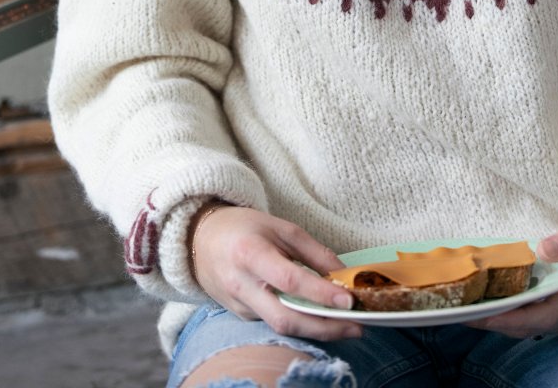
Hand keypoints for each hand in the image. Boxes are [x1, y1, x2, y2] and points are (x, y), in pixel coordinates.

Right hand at [189, 205, 362, 340]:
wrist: (201, 239)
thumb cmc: (244, 227)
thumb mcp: (281, 226)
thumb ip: (313, 251)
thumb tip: (343, 274)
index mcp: (251, 254)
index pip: (289, 281)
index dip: (320, 293)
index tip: (349, 300)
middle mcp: (242, 285)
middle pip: (285, 318)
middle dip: (324, 327)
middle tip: (356, 326)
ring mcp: (239, 305)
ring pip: (281, 327)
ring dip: (317, 331)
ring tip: (348, 327)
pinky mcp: (241, 316)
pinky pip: (274, 324)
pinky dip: (301, 324)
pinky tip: (322, 320)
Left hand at [471, 215, 557, 336]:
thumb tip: (542, 249)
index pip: (536, 317)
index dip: (503, 319)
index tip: (475, 313)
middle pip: (529, 327)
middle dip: (495, 322)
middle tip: (461, 310)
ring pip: (536, 327)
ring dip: (506, 321)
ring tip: (475, 306)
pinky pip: (545, 321)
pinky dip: (521, 316)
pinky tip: (505, 301)